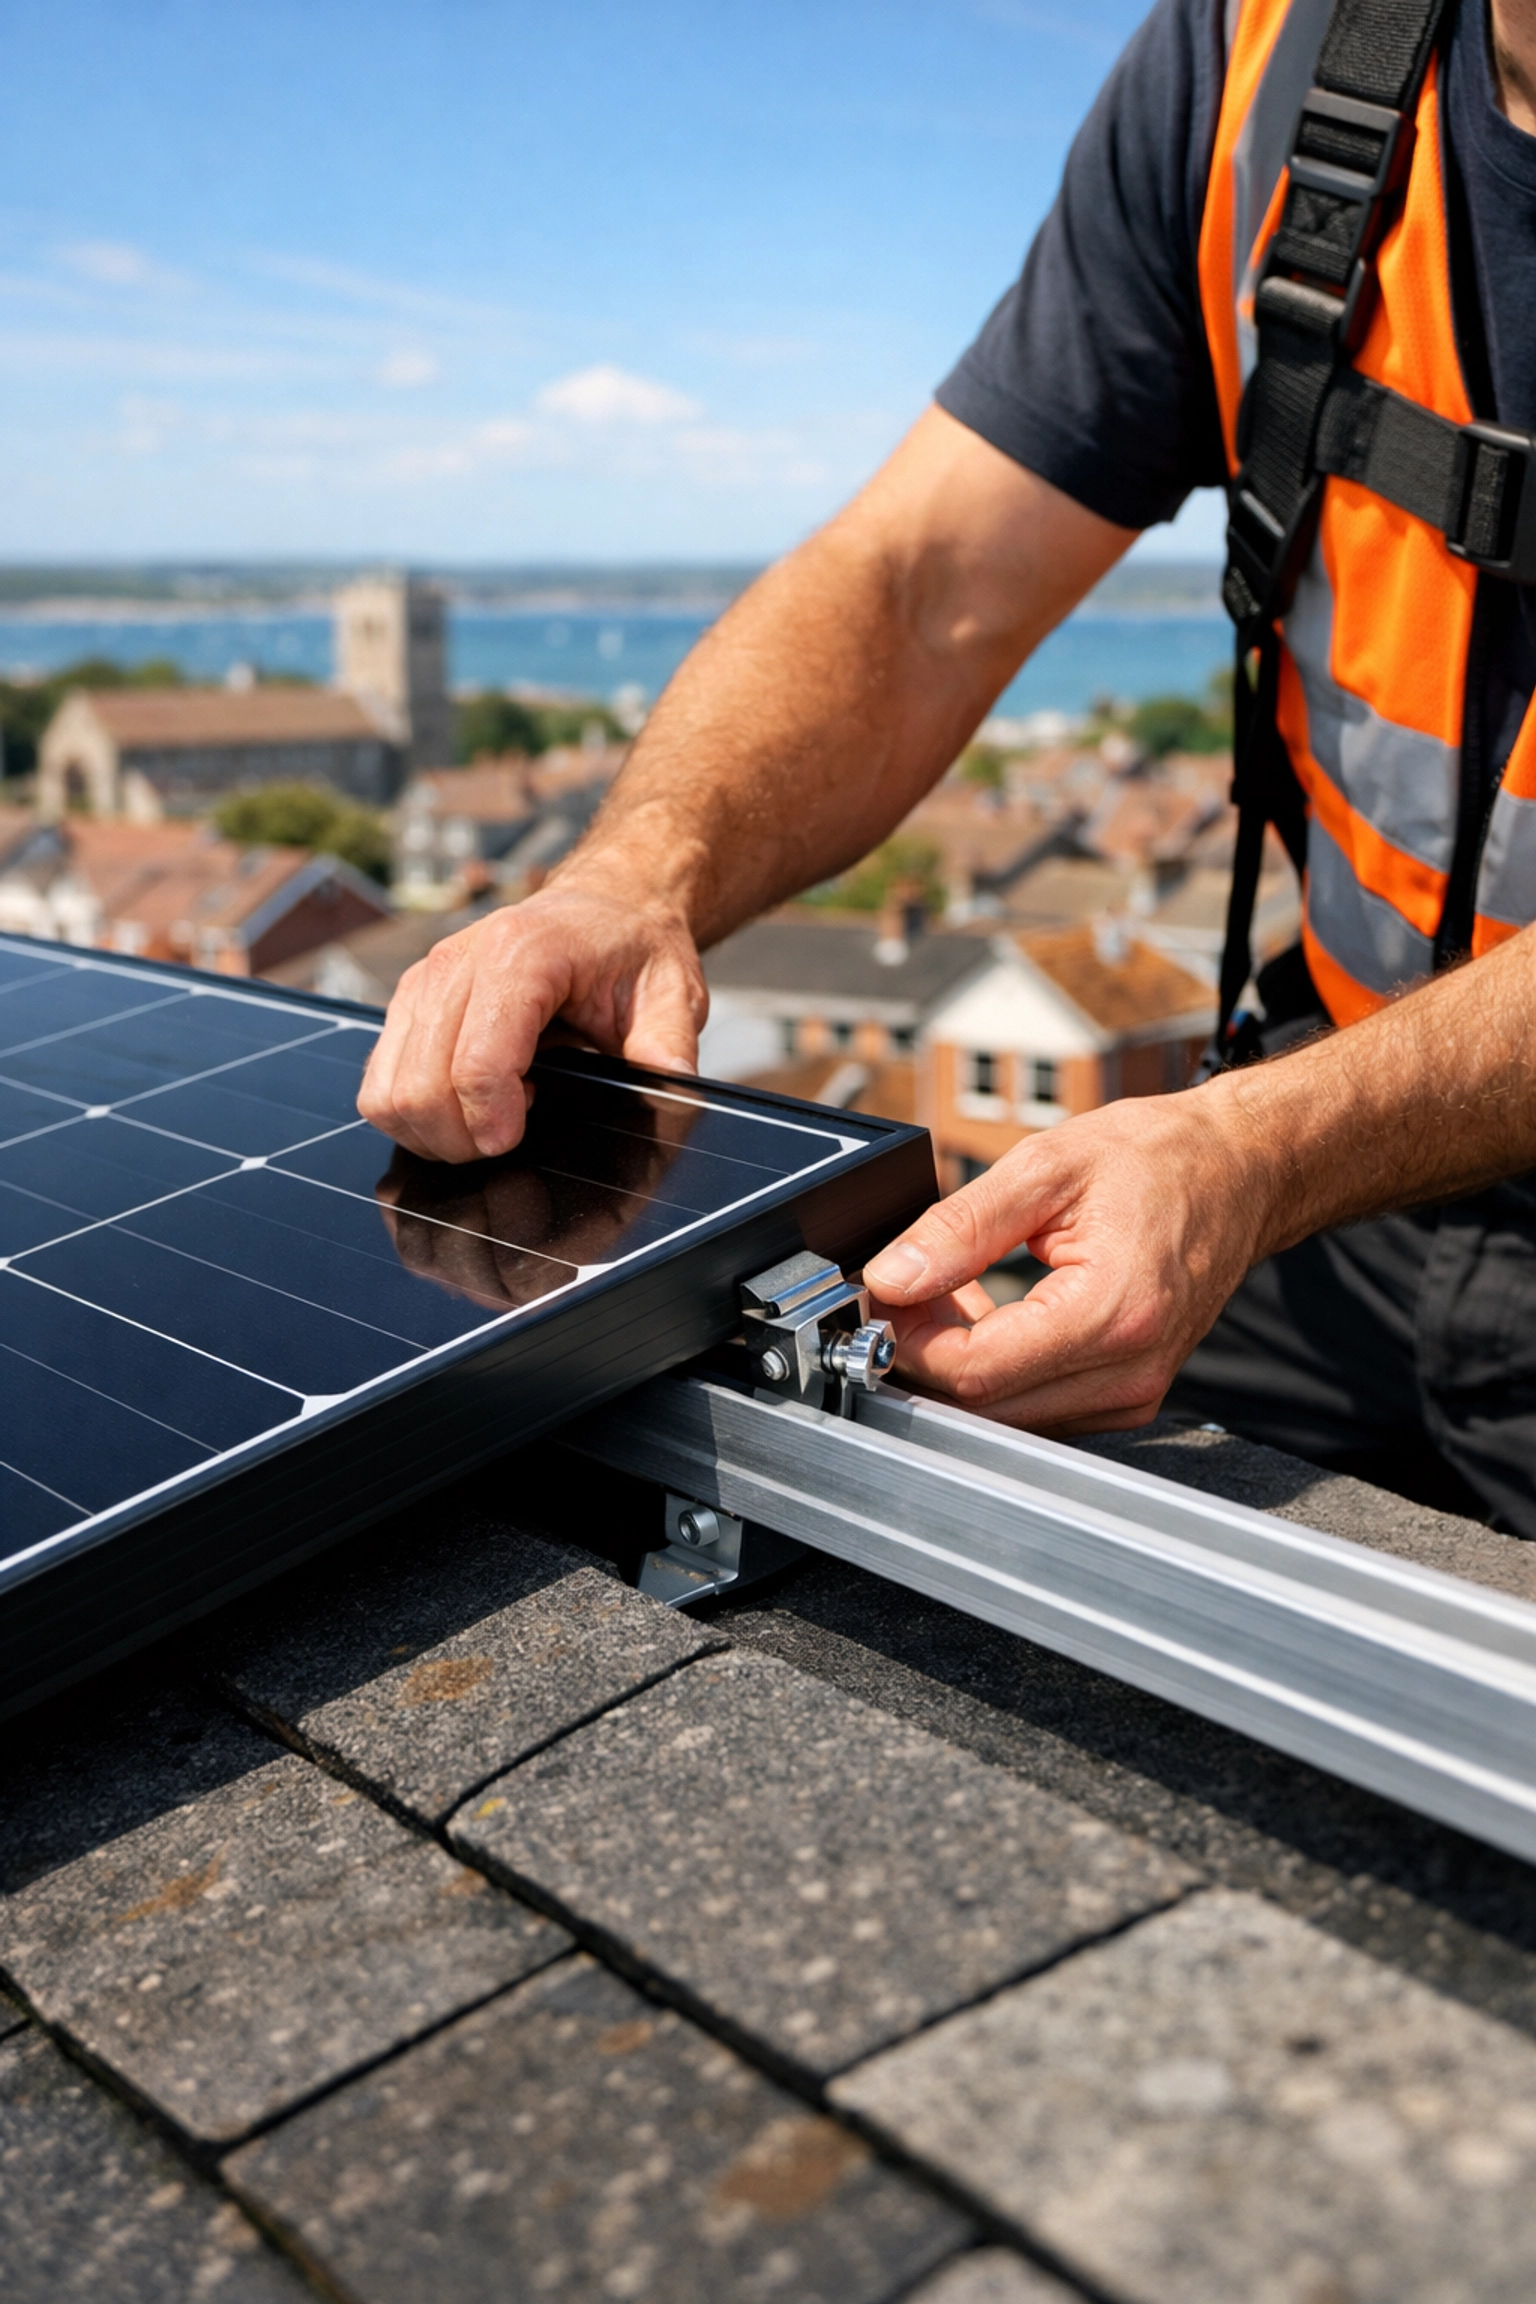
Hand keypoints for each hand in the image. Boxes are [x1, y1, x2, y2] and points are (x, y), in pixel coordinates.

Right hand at [357, 879, 707, 1161]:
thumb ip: (669, 1046)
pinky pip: (380, 1079)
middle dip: (459, 1138)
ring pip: (385, 1090)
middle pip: (419, 1086)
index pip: (476, 1063)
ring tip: (491, 1118)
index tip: (515, 1142)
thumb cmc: (633, 949)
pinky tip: (471, 1099)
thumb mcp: (673, 994)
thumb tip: (671, 1091)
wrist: (605, 906)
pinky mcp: (409, 1001)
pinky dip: (415, 1110)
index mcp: (521, 954)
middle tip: (506, 1140)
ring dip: (431, 1130)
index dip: (490, 1122)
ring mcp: (424, 980)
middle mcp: (458, 960)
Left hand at [862, 1088, 1272, 1436]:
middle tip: (909, 1287)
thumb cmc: (1160, 1159)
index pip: (975, 1371)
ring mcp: (1135, 1393)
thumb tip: (893, 1276)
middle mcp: (1130, 1371)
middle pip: (985, 1404)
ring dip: (962, 1363)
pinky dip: (1000, 1370)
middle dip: (929, 1351)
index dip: (910, 1339)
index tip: (882, 1296)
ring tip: (956, 1289)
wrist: (1238, 1170)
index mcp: (1113, 1313)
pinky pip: (1038, 1407)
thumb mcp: (1046, 1167)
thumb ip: (960, 1228)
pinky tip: (994, 1315)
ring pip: (1007, 1413)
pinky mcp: (1130, 1397)